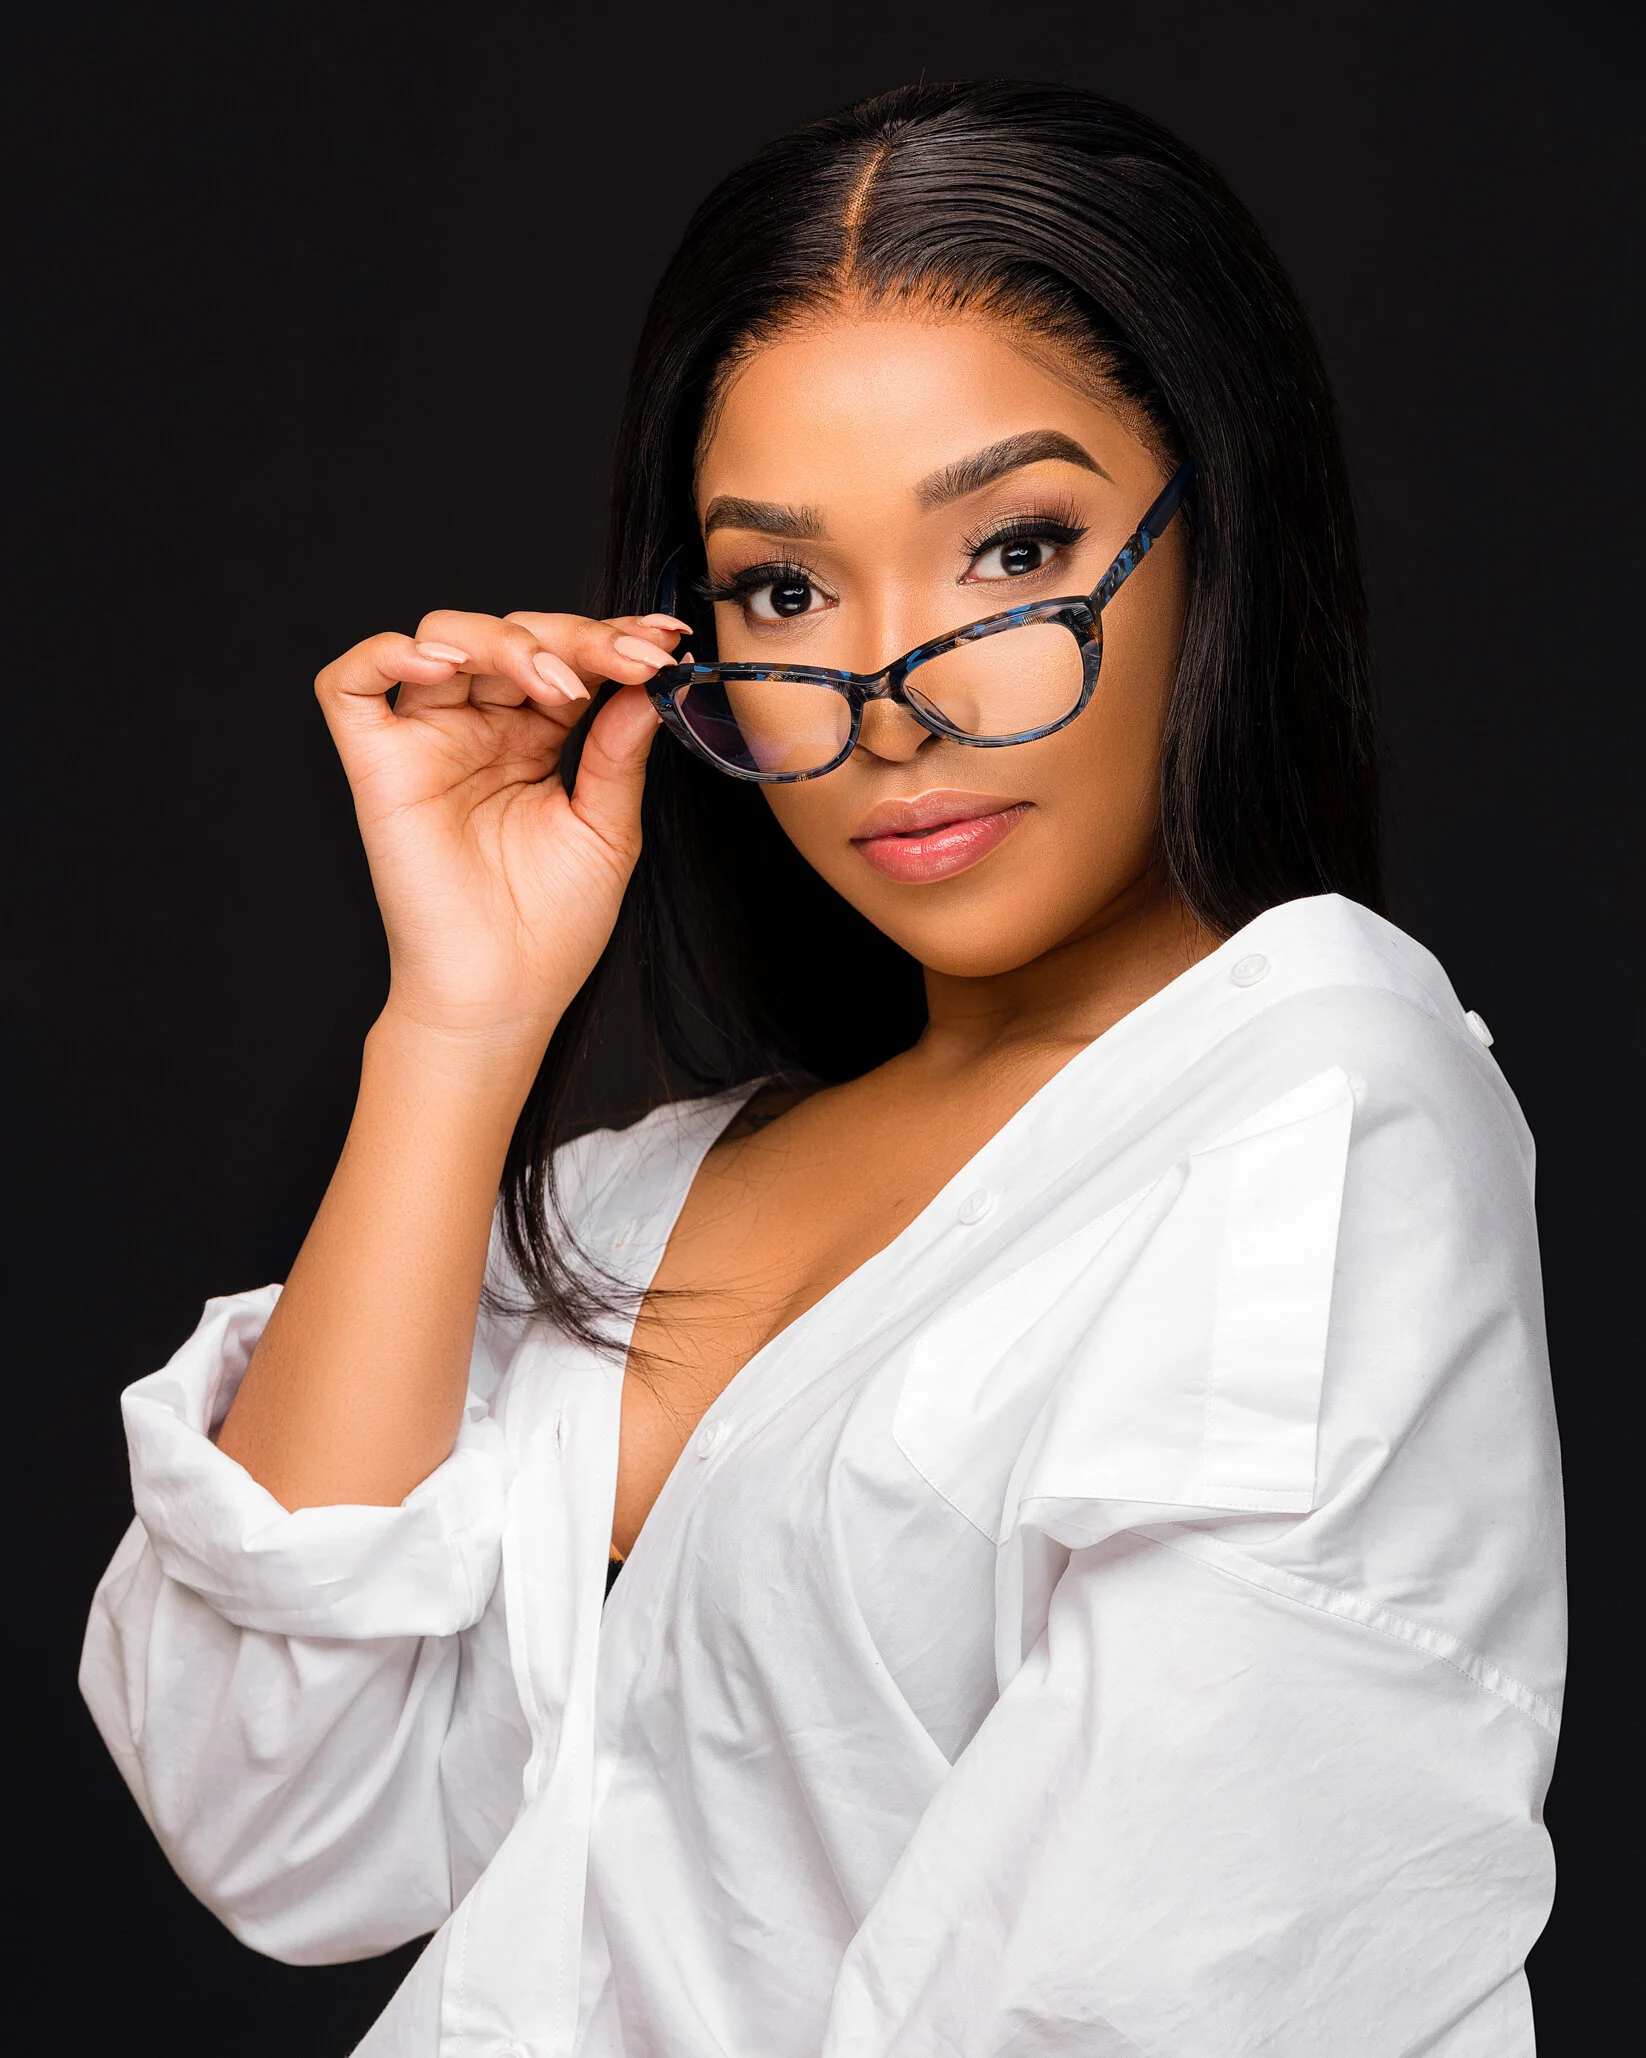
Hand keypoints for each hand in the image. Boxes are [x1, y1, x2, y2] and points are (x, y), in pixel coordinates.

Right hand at [314, 606, 686, 1064]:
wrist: (502, 995)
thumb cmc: (551, 926)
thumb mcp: (607, 827)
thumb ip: (619, 749)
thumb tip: (650, 680)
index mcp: (533, 738)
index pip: (564, 657)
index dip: (610, 639)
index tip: (664, 641)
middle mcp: (478, 728)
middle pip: (510, 634)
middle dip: (573, 638)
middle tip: (627, 661)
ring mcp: (426, 741)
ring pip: (443, 638)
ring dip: (505, 641)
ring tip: (555, 684)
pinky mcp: (377, 765)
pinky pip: (350, 684)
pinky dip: (388, 654)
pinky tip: (444, 665)